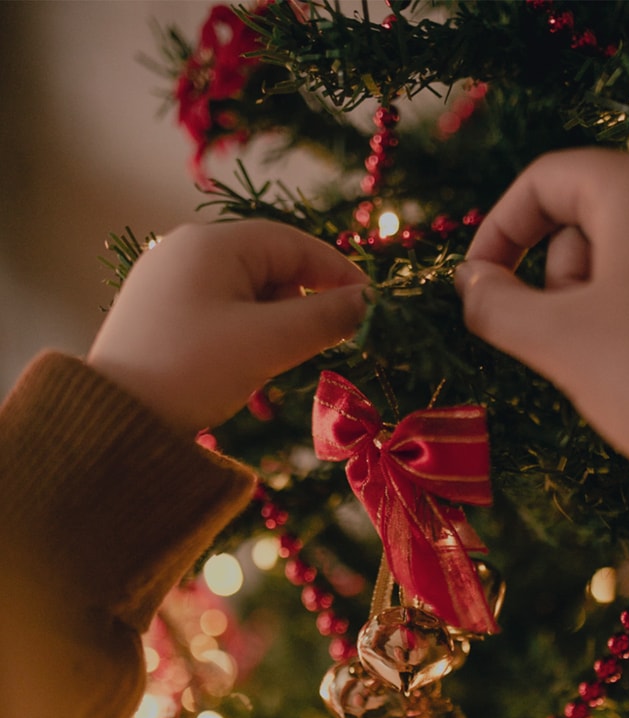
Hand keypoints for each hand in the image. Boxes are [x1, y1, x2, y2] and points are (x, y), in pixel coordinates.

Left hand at [88, 220, 368, 433]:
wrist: (114, 421)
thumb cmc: (193, 370)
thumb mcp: (268, 343)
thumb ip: (326, 318)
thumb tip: (369, 303)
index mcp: (211, 243)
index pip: (294, 243)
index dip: (338, 272)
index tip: (371, 306)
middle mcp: (186, 251)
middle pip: (270, 267)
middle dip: (303, 306)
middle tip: (325, 345)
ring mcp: (168, 282)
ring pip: (247, 294)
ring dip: (275, 328)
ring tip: (277, 368)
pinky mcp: (159, 314)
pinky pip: (221, 314)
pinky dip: (247, 337)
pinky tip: (248, 372)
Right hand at [456, 148, 628, 498]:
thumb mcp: (562, 343)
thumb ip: (497, 306)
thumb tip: (472, 283)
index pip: (544, 181)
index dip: (498, 232)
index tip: (480, 287)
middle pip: (589, 216)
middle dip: (560, 280)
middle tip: (568, 344)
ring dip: (601, 302)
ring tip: (620, 363)